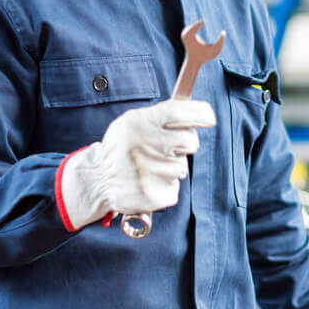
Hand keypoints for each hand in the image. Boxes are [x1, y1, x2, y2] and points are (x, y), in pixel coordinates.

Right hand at [59, 99, 215, 230]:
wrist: (98, 180)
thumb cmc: (122, 147)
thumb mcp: (132, 122)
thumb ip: (160, 116)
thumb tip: (198, 112)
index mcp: (140, 123)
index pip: (180, 112)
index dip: (201, 114)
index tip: (209, 118)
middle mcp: (145, 145)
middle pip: (190, 141)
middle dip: (186, 144)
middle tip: (170, 147)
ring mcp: (149, 172)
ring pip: (182, 168)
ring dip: (171, 168)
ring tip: (150, 168)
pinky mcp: (153, 195)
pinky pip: (174, 189)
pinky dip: (165, 187)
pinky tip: (148, 183)